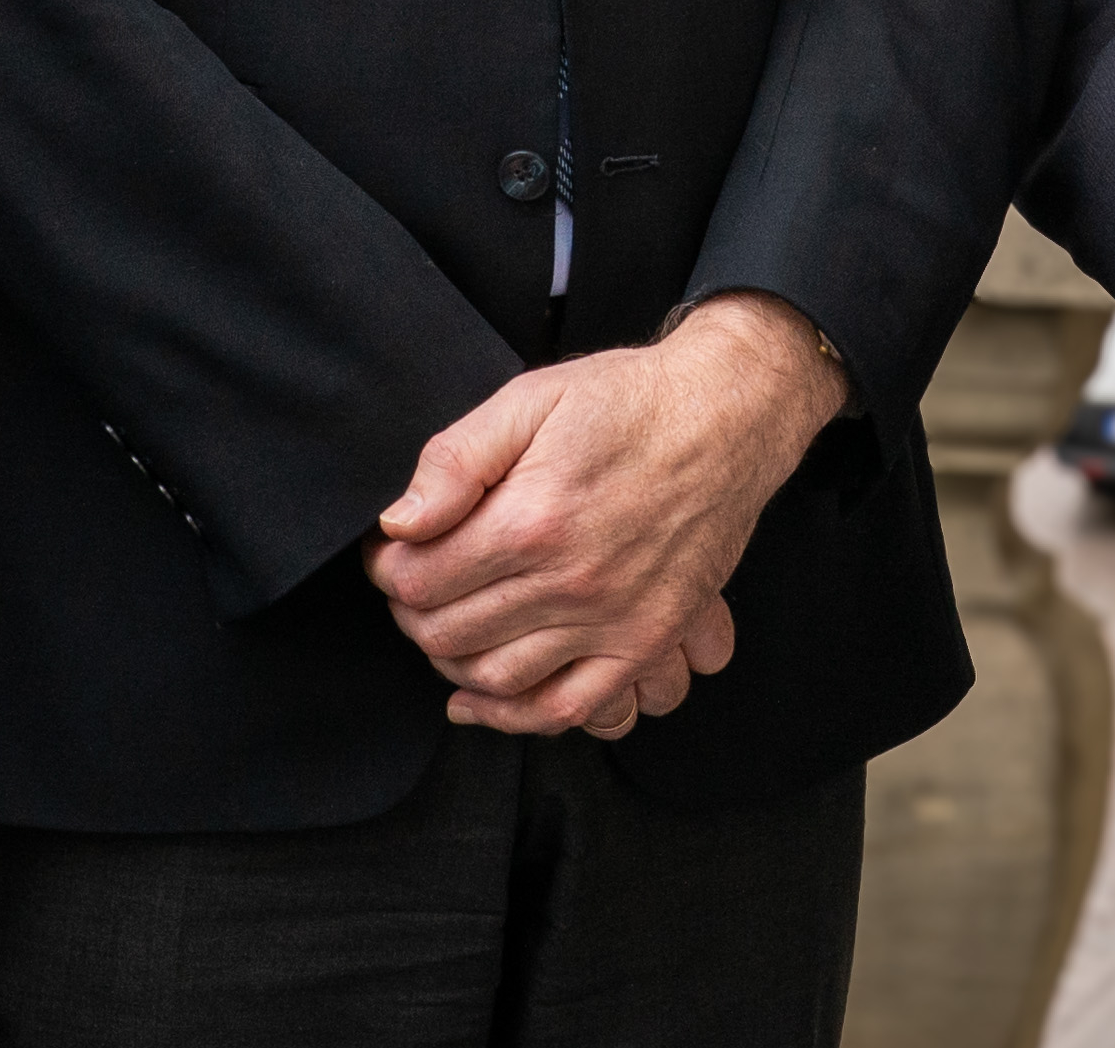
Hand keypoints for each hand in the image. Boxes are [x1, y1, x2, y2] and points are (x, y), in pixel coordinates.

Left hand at [369, 296, 843, 736]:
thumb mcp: (529, 399)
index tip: (389, 554)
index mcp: (530, 520)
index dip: (388, 569)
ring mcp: (611, 622)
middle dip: (412, 613)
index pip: (420, 579)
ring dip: (451, 661)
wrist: (725, 418)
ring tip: (445, 625)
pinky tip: (481, 699)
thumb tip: (399, 523)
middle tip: (413, 585)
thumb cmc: (627, 402)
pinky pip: (568, 708)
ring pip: (496, 677)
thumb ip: (456, 461)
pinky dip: (514, 716)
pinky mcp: (645, 642)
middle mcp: (569, 583)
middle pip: (449, 633)